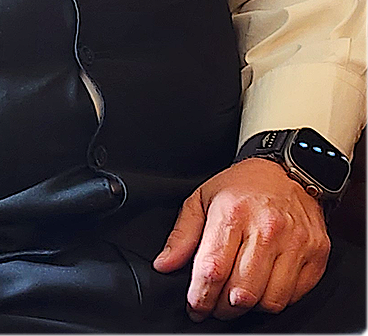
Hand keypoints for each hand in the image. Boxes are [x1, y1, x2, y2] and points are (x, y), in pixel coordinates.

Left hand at [152, 159, 330, 322]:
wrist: (287, 171)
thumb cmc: (241, 187)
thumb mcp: (202, 199)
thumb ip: (182, 235)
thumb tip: (164, 264)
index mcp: (232, 213)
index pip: (213, 269)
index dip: (201, 296)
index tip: (195, 307)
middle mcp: (266, 229)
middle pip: (241, 292)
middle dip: (222, 307)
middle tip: (214, 305)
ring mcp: (295, 243)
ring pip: (269, 301)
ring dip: (249, 308)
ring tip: (237, 297)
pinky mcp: (316, 255)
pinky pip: (293, 296)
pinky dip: (274, 300)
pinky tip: (262, 287)